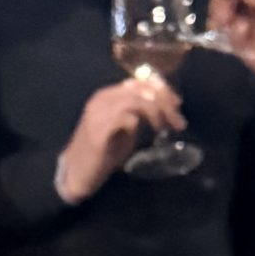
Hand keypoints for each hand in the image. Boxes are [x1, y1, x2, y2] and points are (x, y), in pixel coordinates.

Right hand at [55, 75, 185, 204]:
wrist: (76, 173)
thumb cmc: (102, 152)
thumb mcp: (124, 128)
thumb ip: (139, 114)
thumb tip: (164, 107)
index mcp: (108, 95)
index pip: (139, 82)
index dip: (162, 90)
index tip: (177, 104)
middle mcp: (102, 99)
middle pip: (141, 89)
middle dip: (164, 102)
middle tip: (178, 120)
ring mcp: (98, 113)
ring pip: (135, 100)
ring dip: (156, 113)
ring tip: (164, 128)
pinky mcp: (98, 130)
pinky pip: (125, 118)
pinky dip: (140, 124)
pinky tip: (149, 135)